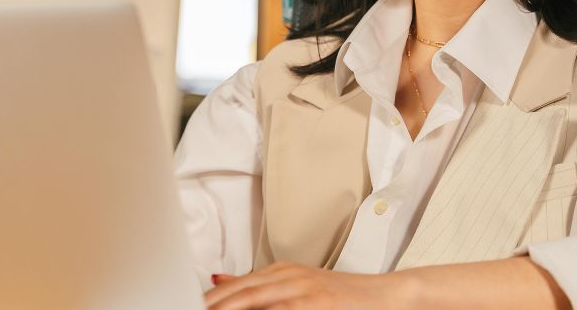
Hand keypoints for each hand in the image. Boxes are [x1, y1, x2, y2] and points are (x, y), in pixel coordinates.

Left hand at [205, 261, 408, 309]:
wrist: (386, 295)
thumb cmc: (343, 296)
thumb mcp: (298, 285)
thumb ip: (259, 286)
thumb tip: (218, 280)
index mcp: (281, 272)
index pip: (236, 288)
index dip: (212, 301)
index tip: (190, 306)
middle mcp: (289, 278)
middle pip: (241, 295)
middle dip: (216, 306)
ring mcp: (303, 293)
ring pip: (256, 302)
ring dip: (233, 309)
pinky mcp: (317, 305)